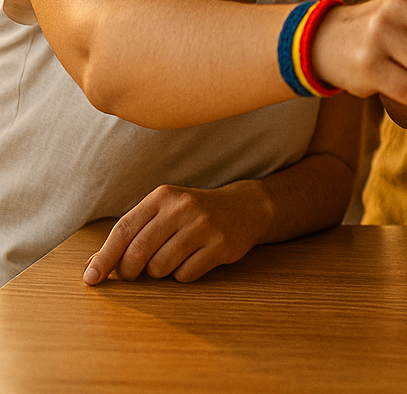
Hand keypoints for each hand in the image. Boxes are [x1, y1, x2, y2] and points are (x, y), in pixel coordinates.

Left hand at [82, 184, 260, 284]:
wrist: (246, 207)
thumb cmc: (193, 214)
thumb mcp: (162, 213)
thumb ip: (129, 235)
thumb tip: (91, 268)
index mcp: (163, 196)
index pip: (123, 230)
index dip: (104, 257)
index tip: (91, 278)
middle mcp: (183, 208)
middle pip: (138, 252)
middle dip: (129, 271)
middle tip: (133, 273)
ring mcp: (205, 226)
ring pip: (161, 267)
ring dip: (159, 272)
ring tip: (170, 260)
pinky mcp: (221, 245)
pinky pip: (185, 275)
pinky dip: (182, 275)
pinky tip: (192, 261)